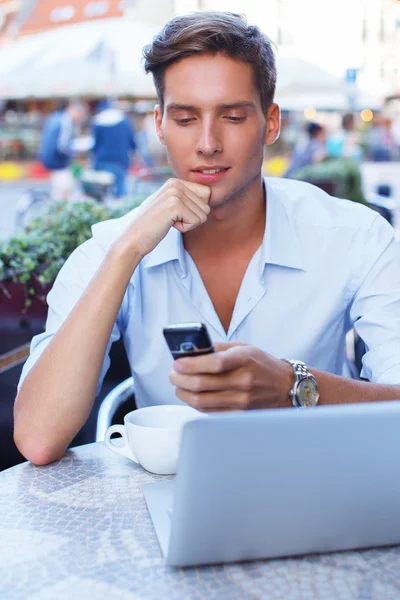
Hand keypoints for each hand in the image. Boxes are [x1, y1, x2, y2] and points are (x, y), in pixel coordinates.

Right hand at [117, 179, 210, 258]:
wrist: (133, 239)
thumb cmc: (152, 226)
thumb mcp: (169, 206)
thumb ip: (186, 198)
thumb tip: (210, 195)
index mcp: (175, 181)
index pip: (206, 194)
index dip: (195, 210)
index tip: (176, 214)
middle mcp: (175, 183)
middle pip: (206, 205)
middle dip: (192, 218)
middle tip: (170, 220)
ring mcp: (174, 193)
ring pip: (203, 214)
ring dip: (188, 224)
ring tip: (168, 222)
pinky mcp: (175, 205)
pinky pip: (196, 221)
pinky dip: (184, 228)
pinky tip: (168, 225)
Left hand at [169, 342, 293, 411]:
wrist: (287, 387)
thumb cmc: (263, 365)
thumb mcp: (244, 348)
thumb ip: (219, 348)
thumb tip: (193, 351)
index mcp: (245, 360)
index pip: (214, 363)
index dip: (191, 364)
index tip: (177, 363)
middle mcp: (243, 381)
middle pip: (203, 385)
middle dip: (180, 380)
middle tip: (173, 375)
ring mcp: (242, 400)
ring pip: (202, 401)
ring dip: (184, 393)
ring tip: (178, 386)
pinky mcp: (239, 414)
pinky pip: (210, 412)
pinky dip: (196, 404)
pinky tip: (192, 396)